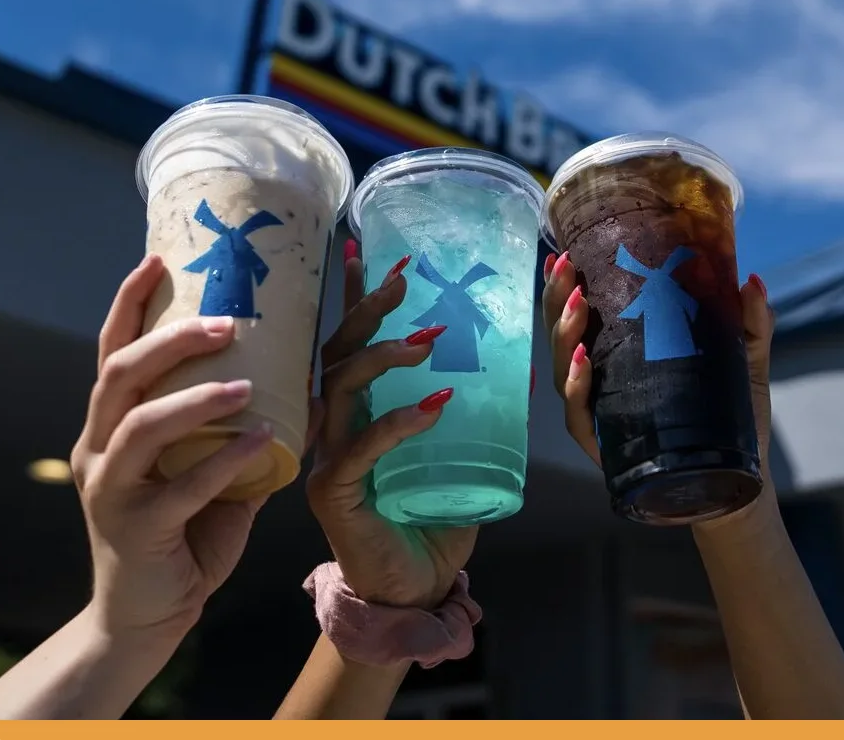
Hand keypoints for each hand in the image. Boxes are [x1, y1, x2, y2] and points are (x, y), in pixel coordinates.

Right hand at [70, 254, 275, 642]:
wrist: (150, 613)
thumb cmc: (185, 528)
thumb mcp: (209, 467)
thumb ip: (240, 427)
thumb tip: (307, 382)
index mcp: (113, 424)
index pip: (114, 350)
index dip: (130, 303)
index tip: (159, 258)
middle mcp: (100, 447)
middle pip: (119, 374)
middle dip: (170, 338)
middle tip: (225, 321)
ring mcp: (110, 489)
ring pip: (139, 423)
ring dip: (195, 395)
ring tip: (247, 382)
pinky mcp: (135, 528)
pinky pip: (181, 487)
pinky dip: (225, 459)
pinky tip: (263, 440)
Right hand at [305, 245, 477, 609]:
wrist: (414, 592)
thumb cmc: (431, 520)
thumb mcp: (454, 454)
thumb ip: (467, 413)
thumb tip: (515, 361)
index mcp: (356, 413)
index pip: (348, 344)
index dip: (355, 298)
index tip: (369, 251)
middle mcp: (333, 429)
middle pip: (336, 354)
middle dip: (366, 311)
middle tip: (402, 279)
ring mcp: (328, 460)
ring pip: (340, 391)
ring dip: (383, 358)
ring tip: (427, 341)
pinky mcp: (335, 494)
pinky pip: (360, 449)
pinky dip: (397, 422)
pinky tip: (434, 404)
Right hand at [541, 250, 775, 489]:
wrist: (738, 481)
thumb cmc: (733, 418)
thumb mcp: (744, 362)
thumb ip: (748, 323)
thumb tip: (750, 279)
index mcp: (620, 354)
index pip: (581, 314)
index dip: (564, 286)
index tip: (563, 253)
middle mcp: (600, 380)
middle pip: (562, 336)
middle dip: (557, 299)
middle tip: (565, 267)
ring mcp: (598, 413)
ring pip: (563, 370)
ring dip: (564, 334)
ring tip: (577, 306)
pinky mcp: (604, 444)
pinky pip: (578, 414)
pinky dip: (576, 386)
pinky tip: (583, 362)